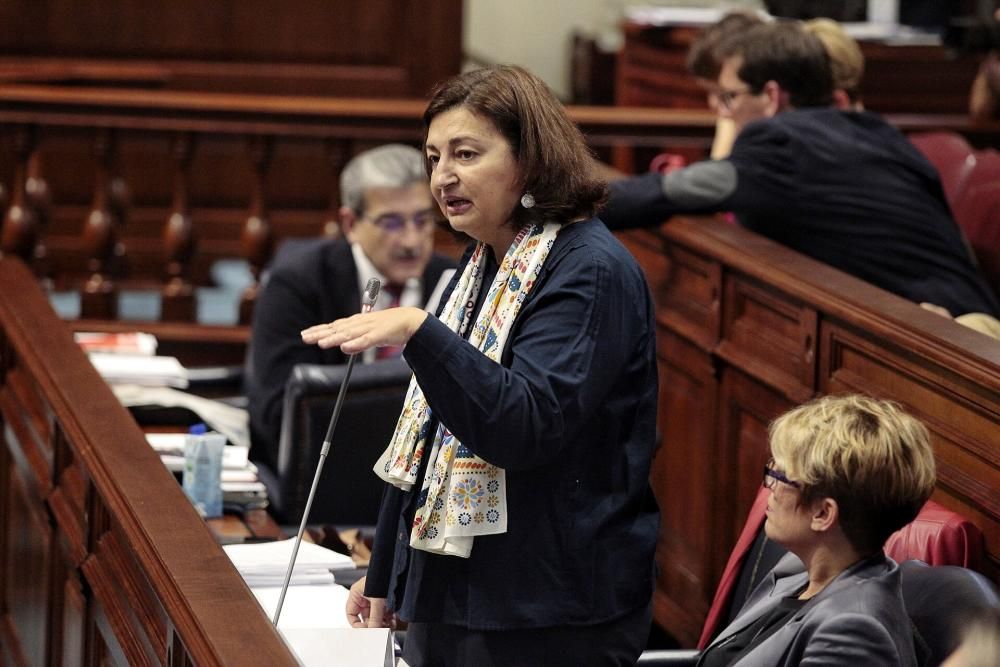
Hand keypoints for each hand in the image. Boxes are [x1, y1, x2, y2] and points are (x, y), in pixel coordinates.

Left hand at [301, 307, 427, 354]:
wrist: (411, 320)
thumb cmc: (390, 327)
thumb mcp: (370, 335)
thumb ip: (358, 342)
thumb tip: (345, 348)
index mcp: (357, 323)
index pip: (335, 326)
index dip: (320, 330)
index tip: (306, 334)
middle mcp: (361, 323)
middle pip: (337, 329)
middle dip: (320, 333)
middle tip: (305, 337)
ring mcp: (370, 328)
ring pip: (349, 334)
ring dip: (334, 338)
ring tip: (321, 343)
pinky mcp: (380, 334)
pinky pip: (367, 340)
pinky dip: (356, 344)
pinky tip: (346, 347)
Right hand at [345, 576, 394, 628]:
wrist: (399, 569)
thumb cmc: (384, 576)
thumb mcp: (377, 600)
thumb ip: (375, 617)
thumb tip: (373, 631)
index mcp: (356, 593)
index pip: (351, 614)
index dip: (357, 625)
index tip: (366, 631)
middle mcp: (364, 596)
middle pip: (365, 617)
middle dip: (372, 626)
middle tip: (378, 632)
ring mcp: (375, 598)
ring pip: (376, 617)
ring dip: (381, 624)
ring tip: (387, 628)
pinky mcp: (385, 600)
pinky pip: (384, 613)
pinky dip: (388, 619)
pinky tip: (392, 623)